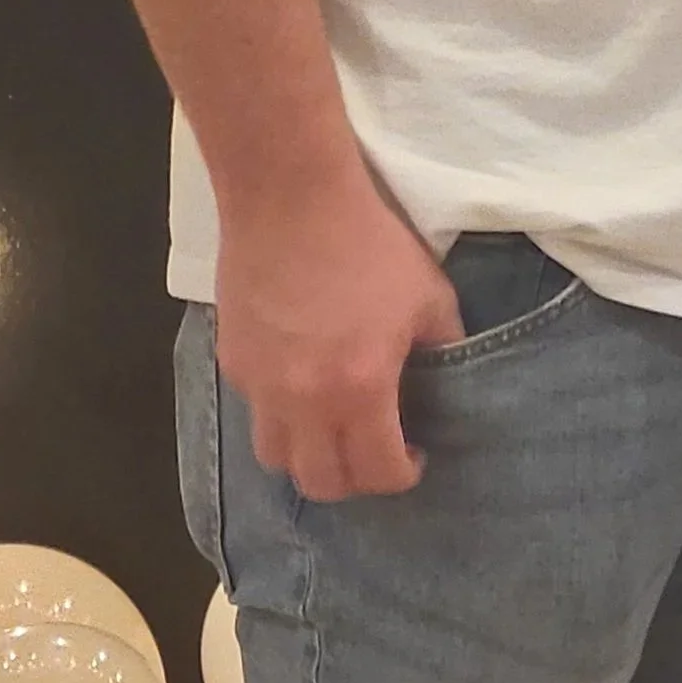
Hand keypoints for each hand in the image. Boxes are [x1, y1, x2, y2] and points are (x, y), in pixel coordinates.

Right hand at [215, 172, 463, 500]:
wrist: (291, 199)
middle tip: (374, 452)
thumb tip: (448, 376)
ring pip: (276, 458)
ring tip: (331, 428)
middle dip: (355, 479)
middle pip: (320, 482)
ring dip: (308, 455)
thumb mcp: (428, 294)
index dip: (403, 475)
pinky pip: (256, 411)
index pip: (377, 471)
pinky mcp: (233, 363)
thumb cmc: (369, 243)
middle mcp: (304, 401)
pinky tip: (301, 383)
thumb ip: (444, 346)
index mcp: (360, 388)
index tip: (415, 457)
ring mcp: (260, 386)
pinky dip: (280, 414)